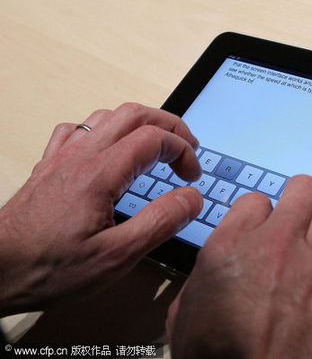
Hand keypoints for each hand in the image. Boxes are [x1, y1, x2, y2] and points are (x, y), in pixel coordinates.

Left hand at [0, 103, 201, 315]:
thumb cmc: (49, 268)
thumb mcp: (116, 256)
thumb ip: (160, 222)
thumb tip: (191, 198)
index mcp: (99, 174)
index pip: (154, 138)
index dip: (183, 151)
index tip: (192, 176)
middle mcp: (80, 156)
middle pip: (134, 114)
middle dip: (169, 126)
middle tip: (187, 147)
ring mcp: (62, 157)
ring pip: (108, 116)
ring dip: (140, 124)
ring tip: (156, 146)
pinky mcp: (49, 166)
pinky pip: (78, 129)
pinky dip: (105, 130)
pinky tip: (109, 150)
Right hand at [167, 175, 311, 358]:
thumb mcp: (185, 314)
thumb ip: (204, 275)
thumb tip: (217, 265)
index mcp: (231, 246)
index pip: (255, 199)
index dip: (261, 212)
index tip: (265, 225)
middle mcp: (275, 245)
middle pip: (302, 188)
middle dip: (301, 197)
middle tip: (301, 214)